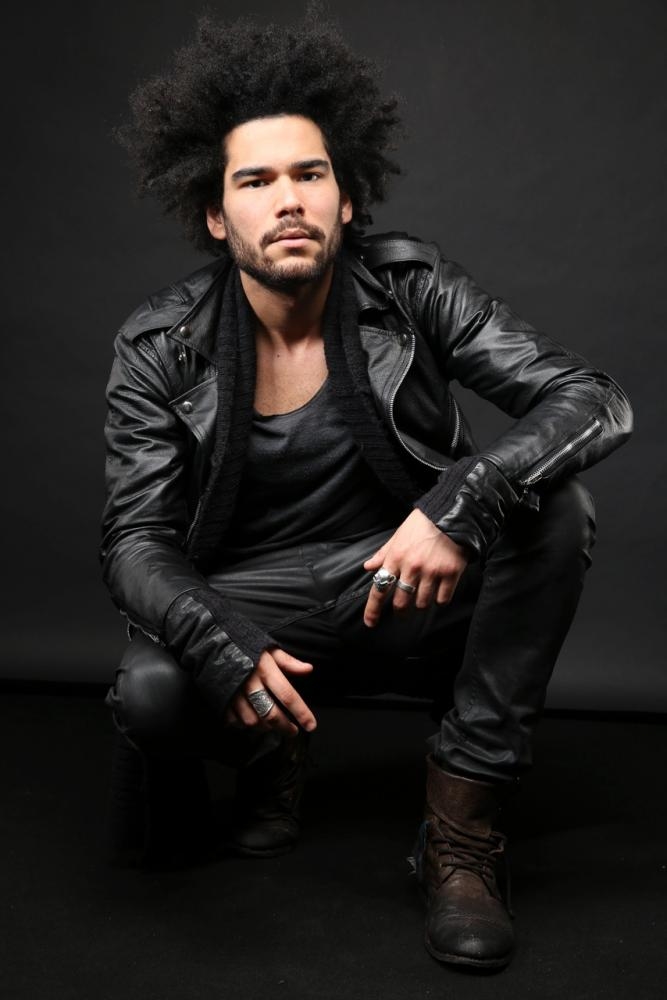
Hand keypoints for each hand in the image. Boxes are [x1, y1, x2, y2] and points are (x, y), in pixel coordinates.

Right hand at [225, 647, 316, 735]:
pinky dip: (244, 724)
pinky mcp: (220, 699)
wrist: (211, 641)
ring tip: (272, 724)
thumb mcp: (268, 647)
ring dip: (264, 727)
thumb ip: (288, 662)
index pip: (287, 695)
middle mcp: (250, 683)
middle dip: (285, 727)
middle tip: (293, 731)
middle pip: (270, 714)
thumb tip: (309, 669)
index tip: (311, 725)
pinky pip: (234, 721)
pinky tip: (252, 719)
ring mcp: (233, 693)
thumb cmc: (244, 644)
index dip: (301, 712)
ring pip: (252, 721)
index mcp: (265, 669)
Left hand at [363, 508, 467, 626]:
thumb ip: (383, 554)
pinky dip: (440, 599)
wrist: (451, 514)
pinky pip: (442, 599)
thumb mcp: (398, 536)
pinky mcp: (450, 574)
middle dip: (400, 611)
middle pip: (400, 602)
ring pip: (422, 603)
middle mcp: (412, 567)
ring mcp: (432, 572)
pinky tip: (440, 591)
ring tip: (424, 593)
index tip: (370, 622)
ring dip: (421, 603)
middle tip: (402, 611)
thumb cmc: (422, 524)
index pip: (380, 588)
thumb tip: (368, 567)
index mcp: (396, 557)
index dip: (373, 609)